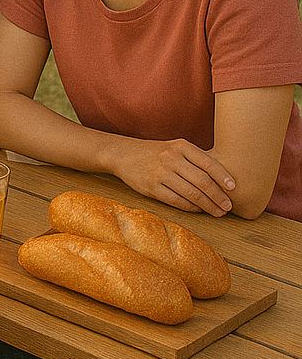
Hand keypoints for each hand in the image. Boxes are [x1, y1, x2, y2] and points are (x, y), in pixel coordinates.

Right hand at [109, 137, 235, 216]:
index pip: (208, 162)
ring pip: (191, 194)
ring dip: (208, 206)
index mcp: (179, 146)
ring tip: (218, 212)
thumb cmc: (156, 152)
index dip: (223, 177)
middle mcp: (170, 158)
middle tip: (229, 206)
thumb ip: (195, 159)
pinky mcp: (151, 187)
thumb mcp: (174, 147)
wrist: (124, 154)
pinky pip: (177, 201)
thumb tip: (224, 179)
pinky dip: (192, 208)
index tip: (234, 188)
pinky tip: (199, 210)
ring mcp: (160, 173)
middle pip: (202, 181)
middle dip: (219, 196)